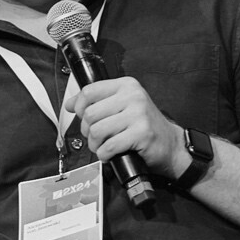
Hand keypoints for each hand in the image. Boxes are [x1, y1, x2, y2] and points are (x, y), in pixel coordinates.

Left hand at [65, 77, 182, 178]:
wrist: (170, 144)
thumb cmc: (143, 126)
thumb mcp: (121, 106)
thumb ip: (96, 102)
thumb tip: (70, 104)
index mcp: (126, 85)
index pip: (89, 91)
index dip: (79, 107)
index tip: (82, 117)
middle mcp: (133, 96)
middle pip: (90, 113)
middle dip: (87, 130)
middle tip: (95, 137)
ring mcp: (138, 114)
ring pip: (97, 130)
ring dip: (95, 145)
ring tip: (102, 146)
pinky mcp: (141, 134)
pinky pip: (109, 146)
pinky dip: (104, 154)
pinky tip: (109, 154)